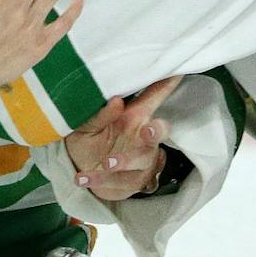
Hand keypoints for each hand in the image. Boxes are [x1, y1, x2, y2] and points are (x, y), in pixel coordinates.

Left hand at [65, 75, 181, 200]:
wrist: (80, 170)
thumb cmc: (87, 140)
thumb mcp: (85, 125)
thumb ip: (100, 116)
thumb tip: (116, 101)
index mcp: (133, 118)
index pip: (153, 99)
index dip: (166, 85)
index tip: (175, 73)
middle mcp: (140, 138)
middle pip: (158, 133)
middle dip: (156, 132)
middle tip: (147, 130)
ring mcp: (140, 162)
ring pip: (142, 162)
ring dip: (125, 162)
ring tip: (104, 163)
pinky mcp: (132, 183)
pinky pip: (120, 183)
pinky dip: (99, 181)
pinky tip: (81, 178)